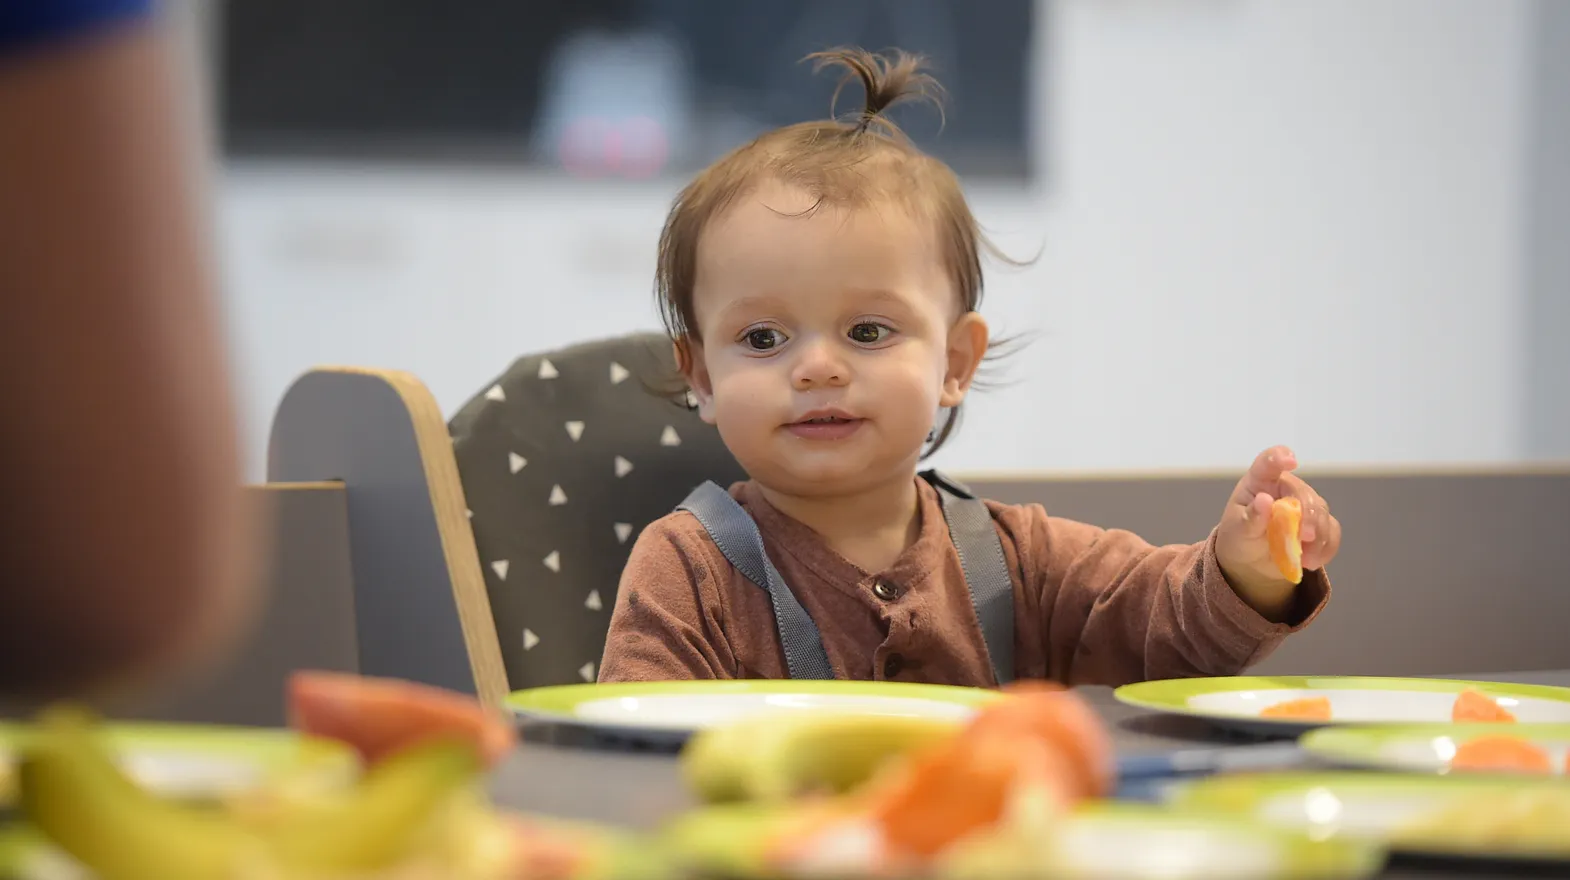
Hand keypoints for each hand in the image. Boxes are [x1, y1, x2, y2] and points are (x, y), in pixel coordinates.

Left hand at [1215, 446, 1341, 620]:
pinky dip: (1325, 548)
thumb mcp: (1237, 530)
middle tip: (1304, 537)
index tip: (1290, 461)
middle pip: (1304, 494)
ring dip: (1318, 537)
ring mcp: (1305, 505)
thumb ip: (1251, 517)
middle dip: (1308, 515)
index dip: (1279, 457)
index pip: (1269, 462)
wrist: (1251, 561)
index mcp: (1260, 482)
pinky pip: (1331, 532)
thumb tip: (1264, 500)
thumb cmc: (1239, 536)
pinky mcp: (1319, 525)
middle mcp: (1286, 489)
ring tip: (1303, 558)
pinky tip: (1311, 562)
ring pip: (1321, 513)